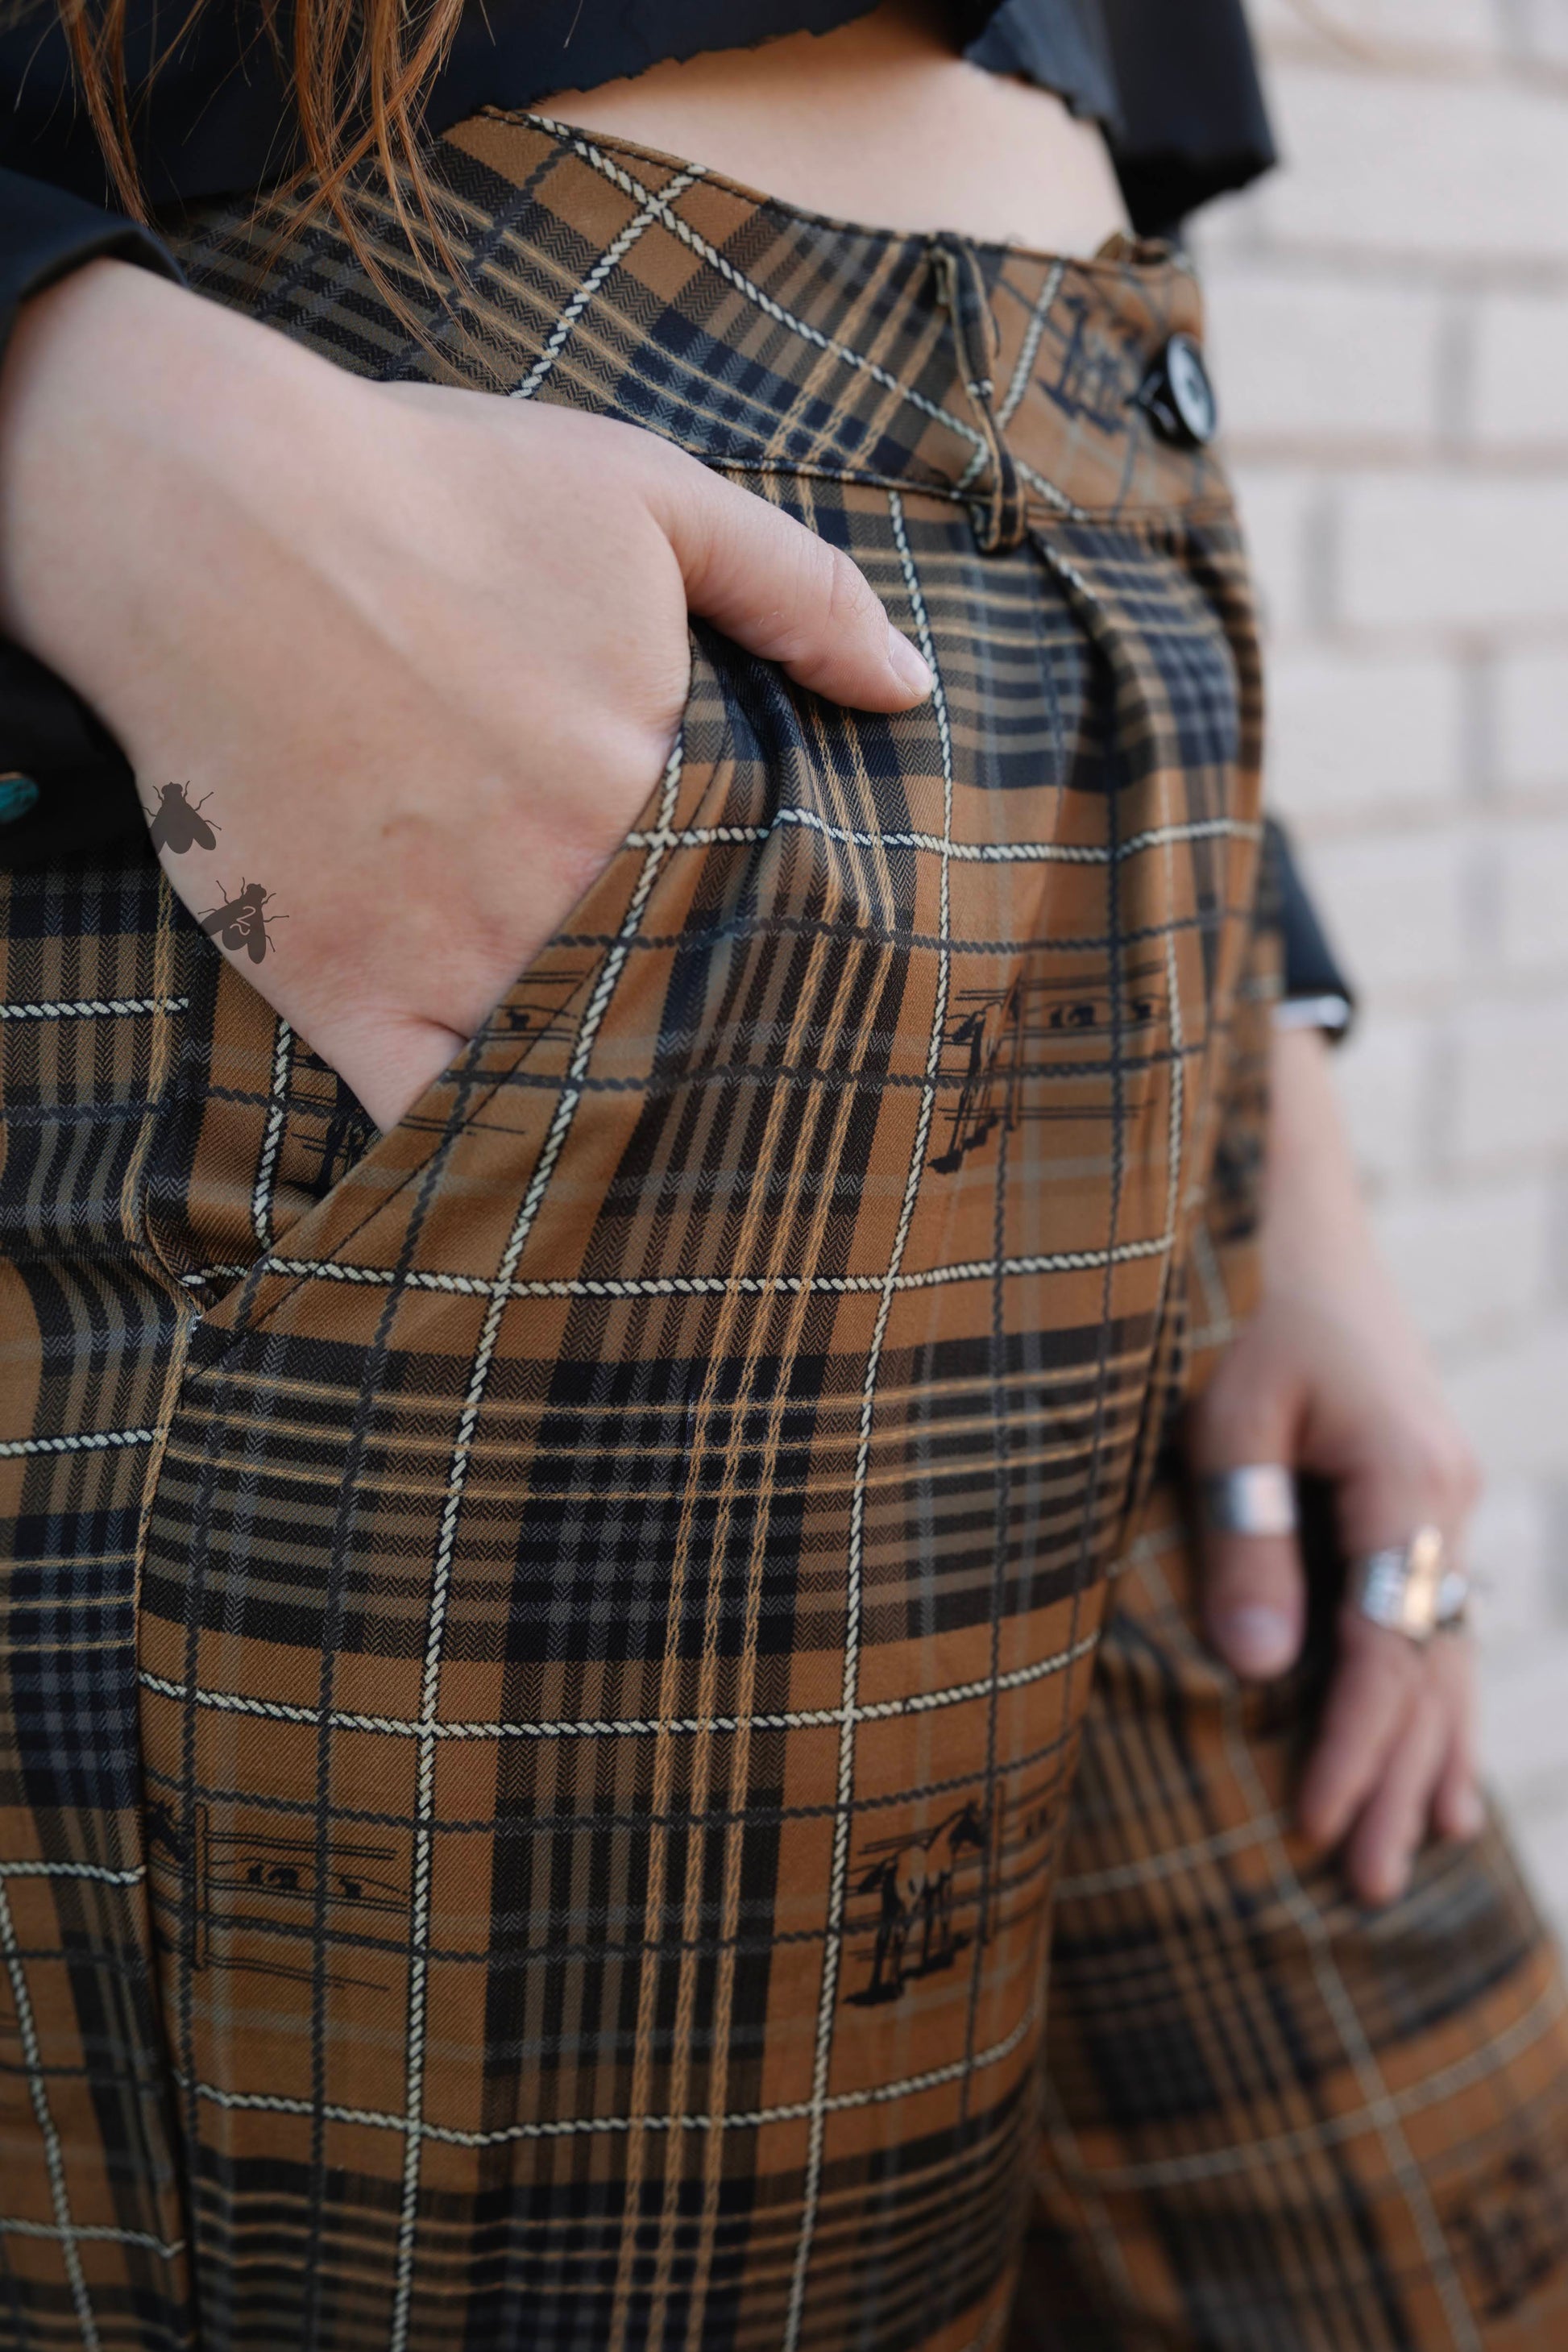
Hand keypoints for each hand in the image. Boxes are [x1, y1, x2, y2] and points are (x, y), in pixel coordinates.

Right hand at [0, 260, 931, 1130]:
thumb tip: (914, 690)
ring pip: (563, 1067)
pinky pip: (425, 1115)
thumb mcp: (647, 495)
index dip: (769, 939)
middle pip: (667, 997)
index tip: (777, 954)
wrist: (207, 514)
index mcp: (656, 788)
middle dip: (692, 1020)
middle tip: (715, 1046)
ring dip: (596, 1084)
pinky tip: (497, 1143)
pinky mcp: (346, 994)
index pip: (758, 911)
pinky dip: (467, 1137)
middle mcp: (570, 889)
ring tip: (628, 1107)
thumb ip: (802, 591)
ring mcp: (457, 954)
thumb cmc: (429, 489)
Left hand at [1185, 1023, 1484, 1905]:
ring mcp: (1443, 1498)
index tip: (1312, 1829)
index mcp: (1403, 1481)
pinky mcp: (1420, 1496)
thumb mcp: (1224, 1413)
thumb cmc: (1244, 1304)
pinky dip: (1436, 1692)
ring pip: (1449, 1648)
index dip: (1353, 1748)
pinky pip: (1439, 1615)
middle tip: (1364, 1888)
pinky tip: (1433, 1750)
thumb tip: (1255, 1672)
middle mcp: (1443, 1499)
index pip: (1387, 1650)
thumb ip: (1243, 1538)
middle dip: (1398, 1779)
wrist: (1297, 1216)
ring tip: (1419, 1849)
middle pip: (1431, 1667)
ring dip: (1430, 1749)